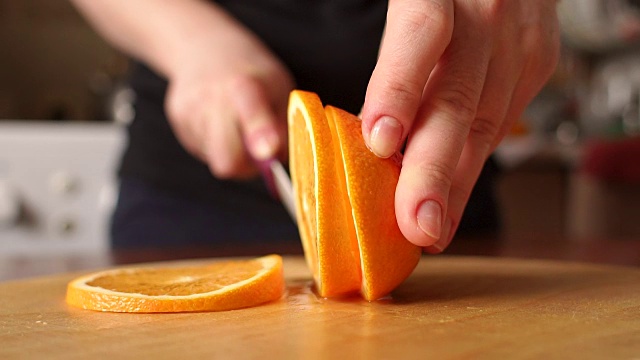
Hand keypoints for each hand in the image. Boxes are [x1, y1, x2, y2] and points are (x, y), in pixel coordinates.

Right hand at [164, 12, 292, 178]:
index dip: (260, 133)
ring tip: (235, 123)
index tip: (268, 150)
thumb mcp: (280, 88)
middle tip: (260, 152)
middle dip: (246, 167)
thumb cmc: (253, 74)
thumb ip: (282, 125)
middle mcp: (211, 97)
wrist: (204, 48)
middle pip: (225, 157)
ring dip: (233, 152)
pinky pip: (204, 150)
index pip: (250, 111)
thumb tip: (278, 158)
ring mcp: (190, 111)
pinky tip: (219, 121)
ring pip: (216, 158)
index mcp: (244, 84)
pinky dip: (217, 145)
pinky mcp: (178, 121)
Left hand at [361, 0, 559, 250]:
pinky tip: (453, 195)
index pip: (421, 34)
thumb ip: (395, 53)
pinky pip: (501, 120)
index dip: (400, 89)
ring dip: (455, 182)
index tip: (381, 143)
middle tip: (416, 224)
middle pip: (457, 97)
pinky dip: (473, 162)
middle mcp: (487, 11)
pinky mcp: (537, 60)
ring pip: (485, 121)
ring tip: (431, 227)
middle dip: (433, 169)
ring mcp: (519, 38)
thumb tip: (373, 135)